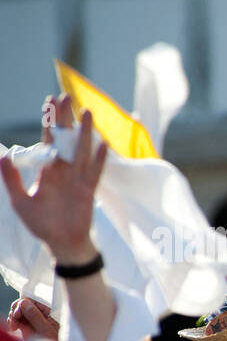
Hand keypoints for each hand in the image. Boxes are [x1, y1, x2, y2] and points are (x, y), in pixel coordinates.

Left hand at [0, 96, 104, 263]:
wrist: (60, 244)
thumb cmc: (40, 224)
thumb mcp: (19, 200)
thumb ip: (11, 177)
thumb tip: (4, 153)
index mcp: (47, 170)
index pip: (47, 140)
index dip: (49, 121)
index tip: (50, 101)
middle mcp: (63, 171)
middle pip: (65, 139)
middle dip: (65, 118)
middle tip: (67, 97)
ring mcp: (77, 180)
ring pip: (81, 150)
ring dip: (84, 132)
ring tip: (87, 113)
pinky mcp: (88, 191)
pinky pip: (95, 172)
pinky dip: (99, 159)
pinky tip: (103, 145)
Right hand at [7, 297, 58, 340]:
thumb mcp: (45, 328)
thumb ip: (35, 316)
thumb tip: (24, 302)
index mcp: (46, 310)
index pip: (31, 300)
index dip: (21, 304)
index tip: (17, 314)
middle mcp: (39, 313)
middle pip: (22, 304)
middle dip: (15, 311)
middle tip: (14, 321)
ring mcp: (32, 319)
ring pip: (17, 311)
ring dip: (12, 317)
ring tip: (14, 327)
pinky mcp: (26, 325)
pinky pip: (16, 319)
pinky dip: (12, 321)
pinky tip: (13, 327)